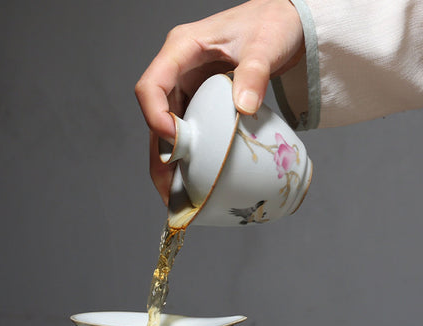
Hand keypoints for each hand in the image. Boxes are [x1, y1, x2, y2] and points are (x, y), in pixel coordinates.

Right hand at [135, 0, 303, 204]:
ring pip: (166, 128)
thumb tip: (243, 108)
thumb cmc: (269, 24)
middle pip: (154, 115)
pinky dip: (185, 155)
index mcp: (182, 49)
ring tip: (176, 194)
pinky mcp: (198, 100)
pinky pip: (185, 129)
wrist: (281, 24)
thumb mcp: (265, 44)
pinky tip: (191, 177)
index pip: (152, 85)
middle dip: (159, 154)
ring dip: (169, 161)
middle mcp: (178, 70)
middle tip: (168, 189)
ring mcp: (186, 87)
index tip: (174, 142)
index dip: (154, 116)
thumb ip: (254, 73)